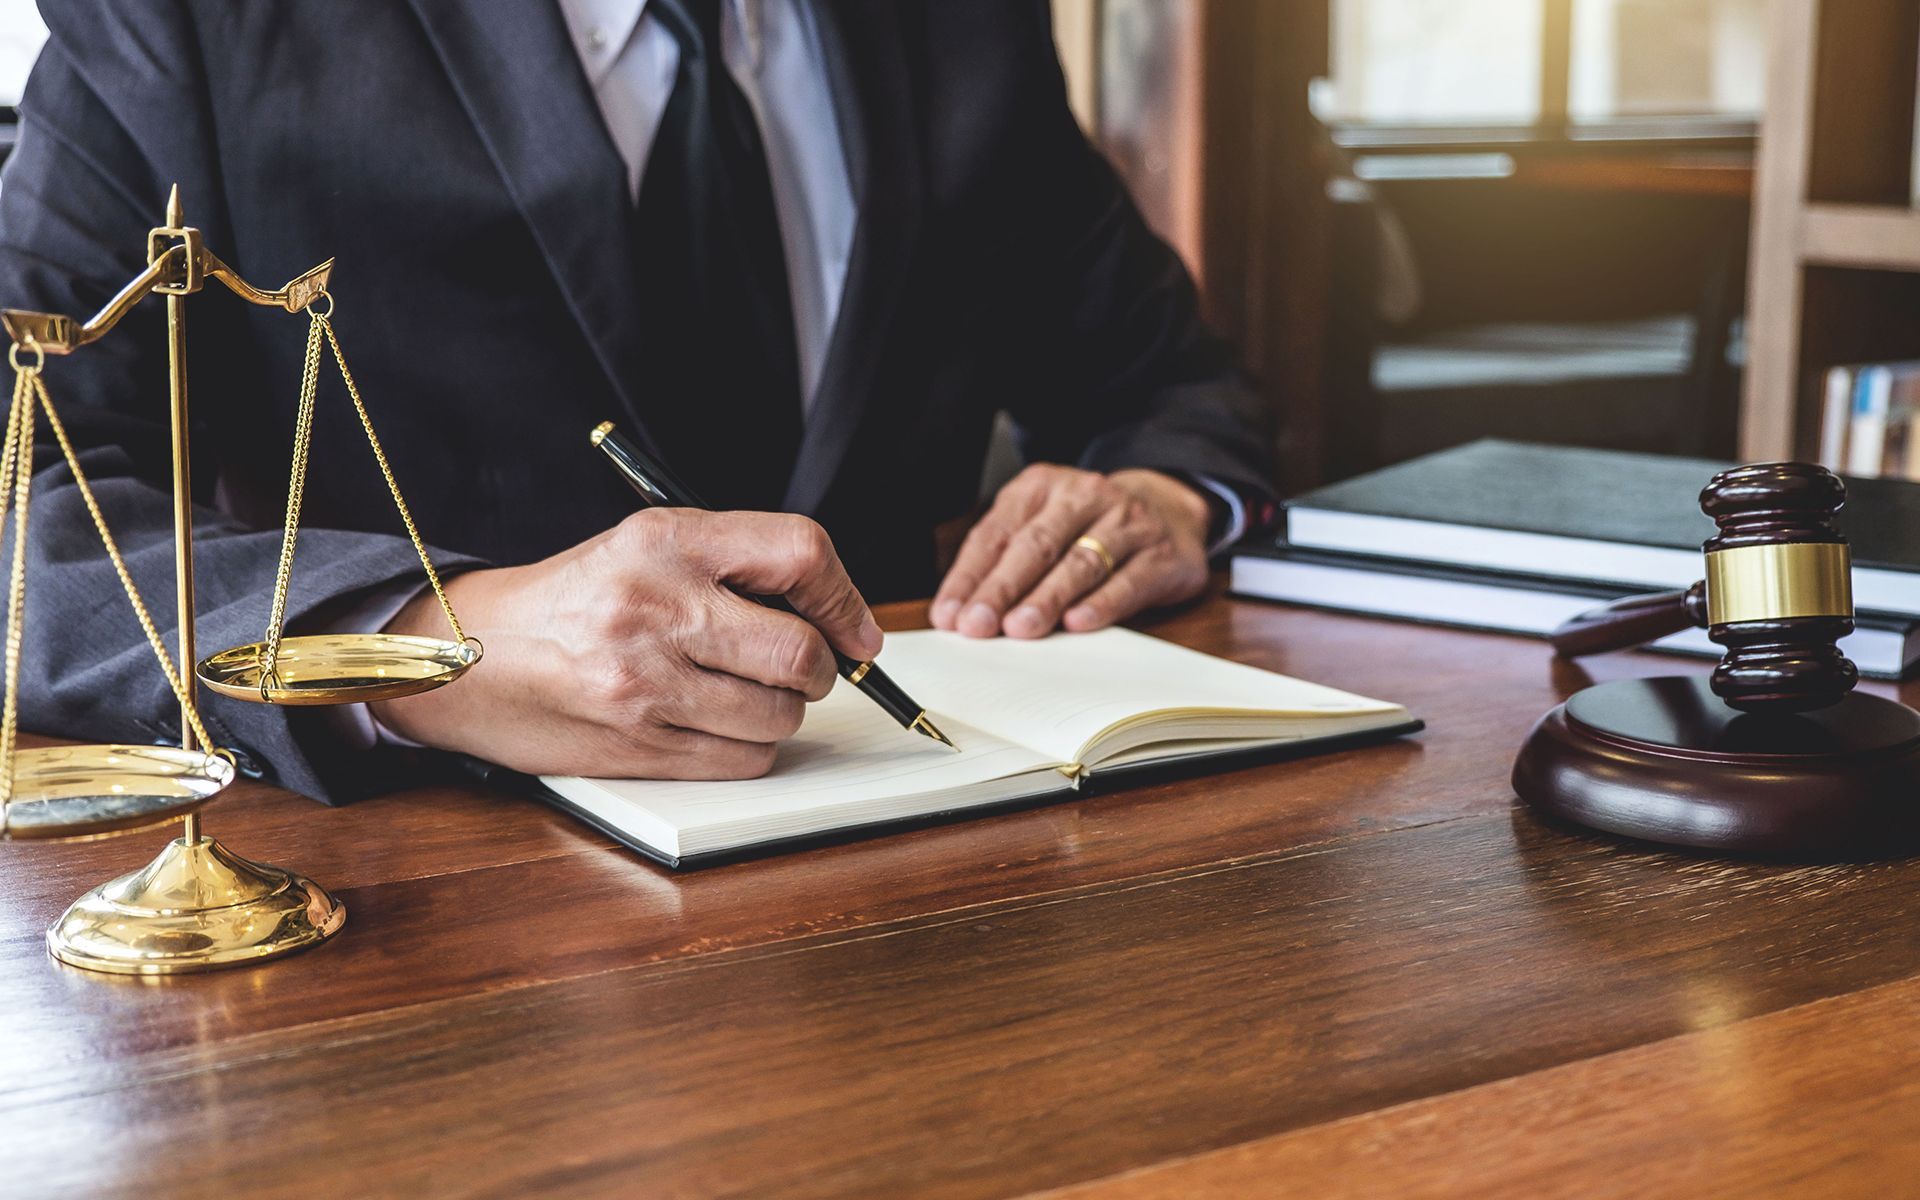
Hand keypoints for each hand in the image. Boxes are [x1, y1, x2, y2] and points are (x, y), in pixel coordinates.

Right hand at [372, 509, 881, 778]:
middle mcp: (657, 607)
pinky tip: (713, 721)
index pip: (800, 553)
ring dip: (782, 711)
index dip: (844, 598)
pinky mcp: (639, 745)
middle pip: (801, 652)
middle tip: (804, 666)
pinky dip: (748, 747)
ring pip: (781, 715)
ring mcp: (647, 683)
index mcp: (667, 540)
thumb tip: (840, 615)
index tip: (854, 629)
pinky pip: (744, 758)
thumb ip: (738, 564)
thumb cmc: (577, 599)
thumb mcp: (649, 546)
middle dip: (822, 668)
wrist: (472, 658)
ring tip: (741, 690)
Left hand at [930, 465, 1210, 638]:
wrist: (1169, 507)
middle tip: (978, 625)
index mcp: (1041, 487)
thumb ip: (1004, 562)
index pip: (995, 534)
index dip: (969, 577)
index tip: (950, 616)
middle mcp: (1083, 496)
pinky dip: (1100, 604)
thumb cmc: (1088, 527)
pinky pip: (1127, 581)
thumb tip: (960, 614)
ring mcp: (1126, 523)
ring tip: (1020, 628)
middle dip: (1002, 589)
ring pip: (1079, 563)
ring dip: (1046, 599)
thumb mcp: (1043, 525)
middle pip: (1035, 546)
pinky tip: (1077, 623)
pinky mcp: (1160, 554)